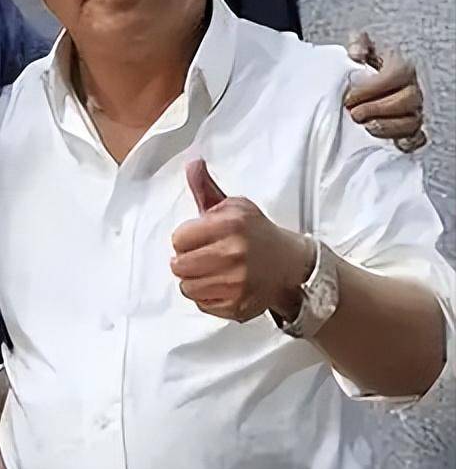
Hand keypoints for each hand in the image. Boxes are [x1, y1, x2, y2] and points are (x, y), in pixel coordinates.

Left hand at [170, 159, 313, 322]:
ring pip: (187, 287)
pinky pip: (202, 304)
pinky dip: (206, 296)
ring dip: (194, 280)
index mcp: (231, 224)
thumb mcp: (234, 206)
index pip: (179, 238)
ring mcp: (237, 283)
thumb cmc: (255, 233)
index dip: (185, 238)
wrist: (289, 265)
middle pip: (179, 265)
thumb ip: (206, 188)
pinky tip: (221, 285)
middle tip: (202, 256)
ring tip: (210, 271)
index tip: (199, 238)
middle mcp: (234, 254)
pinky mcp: (239, 305)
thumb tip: (192, 163)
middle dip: (186, 260)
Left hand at [345, 31, 425, 150]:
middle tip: (354, 113)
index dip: (373, 88)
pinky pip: (417, 139)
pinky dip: (407, 142)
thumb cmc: (365, 66)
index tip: (350, 96)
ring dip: (387, 127)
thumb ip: (358, 44)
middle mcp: (412, 89)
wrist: (365, 81)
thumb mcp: (360, 49)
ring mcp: (413, 111)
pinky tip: (393, 142)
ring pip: (412, 122)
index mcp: (402, 66)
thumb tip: (357, 53)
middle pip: (407, 100)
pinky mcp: (410, 130)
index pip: (396, 75)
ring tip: (366, 126)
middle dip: (378, 109)